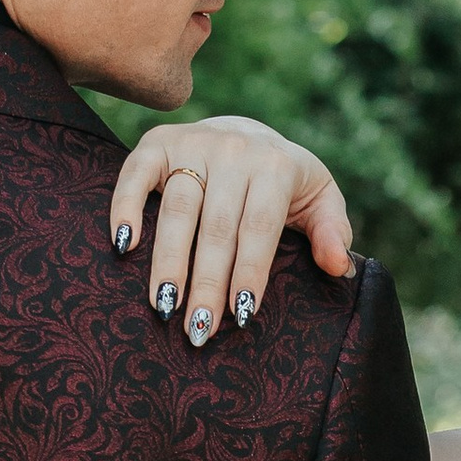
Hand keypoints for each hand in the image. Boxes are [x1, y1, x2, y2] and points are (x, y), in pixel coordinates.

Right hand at [109, 115, 354, 346]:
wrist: (244, 130)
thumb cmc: (284, 179)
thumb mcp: (319, 198)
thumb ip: (332, 230)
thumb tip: (337, 265)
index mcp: (275, 166)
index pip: (259, 227)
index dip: (249, 271)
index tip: (240, 315)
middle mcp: (233, 151)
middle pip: (216, 226)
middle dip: (206, 282)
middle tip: (198, 329)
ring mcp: (192, 144)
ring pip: (176, 208)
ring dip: (167, 260)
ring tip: (163, 306)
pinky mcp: (156, 142)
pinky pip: (135, 174)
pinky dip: (124, 207)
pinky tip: (123, 247)